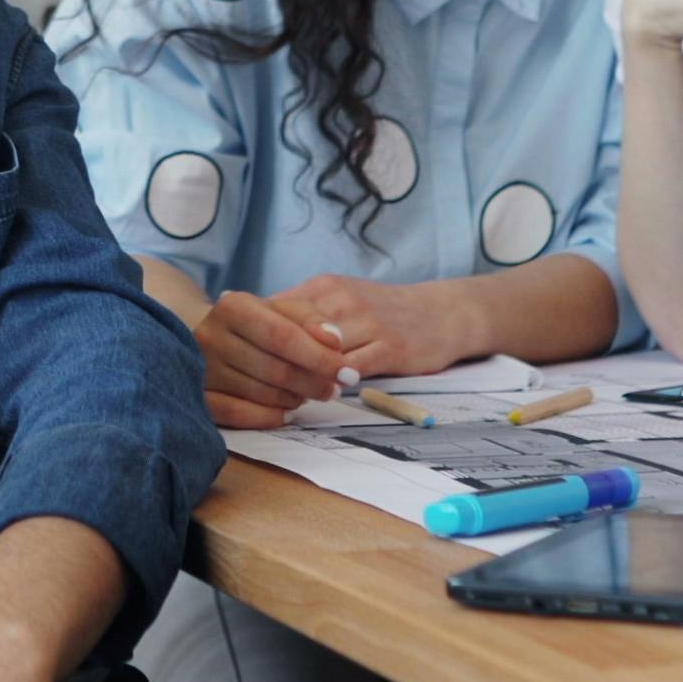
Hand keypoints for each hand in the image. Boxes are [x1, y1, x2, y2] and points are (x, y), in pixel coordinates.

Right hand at [191, 289, 349, 428]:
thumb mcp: (283, 310)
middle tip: (334, 390)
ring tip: (306, 394)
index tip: (349, 373)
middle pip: (275, 369)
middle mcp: (212, 336)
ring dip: (294, 398)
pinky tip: (286, 412)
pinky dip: (268, 417)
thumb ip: (312, 320)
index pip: (284, 336)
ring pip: (261, 394)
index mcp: (234, 307)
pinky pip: (238, 415)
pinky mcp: (199, 396)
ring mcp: (201, 369)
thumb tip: (335, 342)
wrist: (209, 336)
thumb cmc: (256, 323)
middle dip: (313, 383)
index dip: (320, 358)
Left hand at [266, 272, 474, 382]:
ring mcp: (367, 323)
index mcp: (325, 287)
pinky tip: (323, 393)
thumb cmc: (383, 311)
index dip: (253, 337)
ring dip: (299, 376)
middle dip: (270, 360)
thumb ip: (302, 312)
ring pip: (317, 353)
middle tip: (254, 384)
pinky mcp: (389, 347)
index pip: (274, 310)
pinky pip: (350, 368)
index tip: (240, 359)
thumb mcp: (340, 298)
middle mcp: (342, 300)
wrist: (442, 313)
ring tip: (284, 395)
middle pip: (291, 332)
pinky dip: (332, 383)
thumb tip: (253, 330)